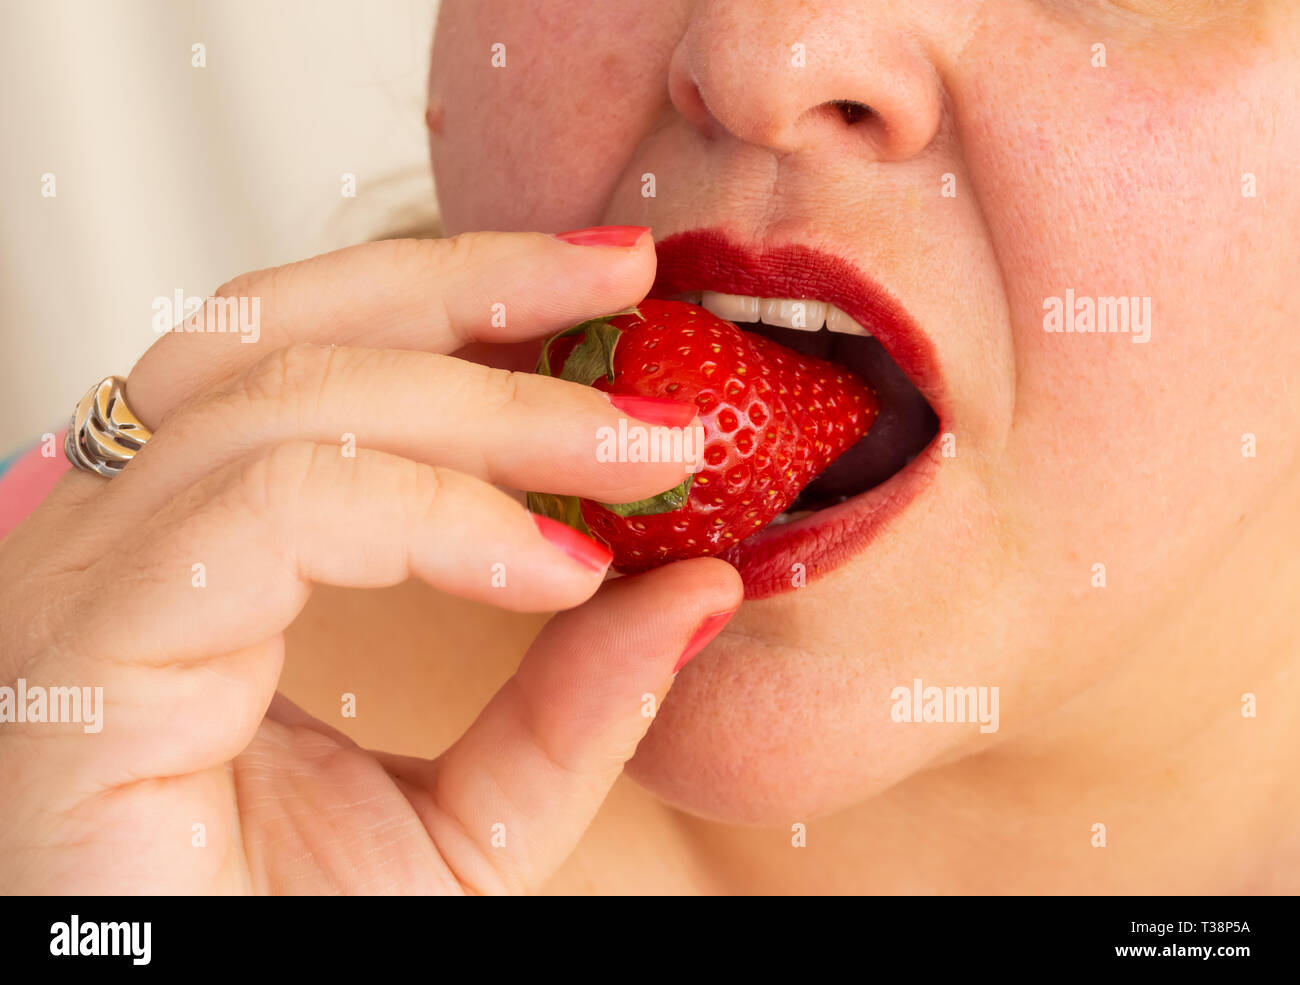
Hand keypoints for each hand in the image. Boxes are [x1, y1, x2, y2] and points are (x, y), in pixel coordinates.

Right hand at [0, 232, 740, 892]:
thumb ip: (570, 705)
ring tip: (648, 450)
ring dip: (491, 406)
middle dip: (479, 294)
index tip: (613, 284)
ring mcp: (80, 594)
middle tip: (638, 289)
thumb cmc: (283, 945)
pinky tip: (551, 565)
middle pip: (283, 334)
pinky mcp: (80, 663)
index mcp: (183, 556)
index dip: (460, 298)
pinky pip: (270, 511)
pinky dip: (429, 514)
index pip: (306, 358)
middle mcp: (111, 548)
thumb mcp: (471, 821)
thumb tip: (698, 585)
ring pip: (284, 400)